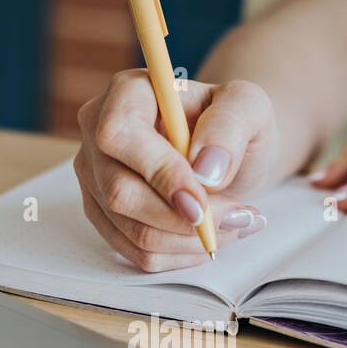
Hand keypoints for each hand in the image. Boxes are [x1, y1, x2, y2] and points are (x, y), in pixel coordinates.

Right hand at [74, 69, 279, 271]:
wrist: (228, 153)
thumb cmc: (233, 125)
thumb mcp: (249, 106)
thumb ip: (230, 126)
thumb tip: (204, 170)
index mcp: (127, 93)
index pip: (119, 135)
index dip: (158, 174)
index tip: (201, 201)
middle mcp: (99, 134)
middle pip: (120, 193)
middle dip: (183, 218)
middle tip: (239, 216)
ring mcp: (97, 178)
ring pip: (132, 231)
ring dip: (191, 240)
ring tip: (236, 223)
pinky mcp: (106, 216)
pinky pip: (138, 253)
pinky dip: (182, 254)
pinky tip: (212, 235)